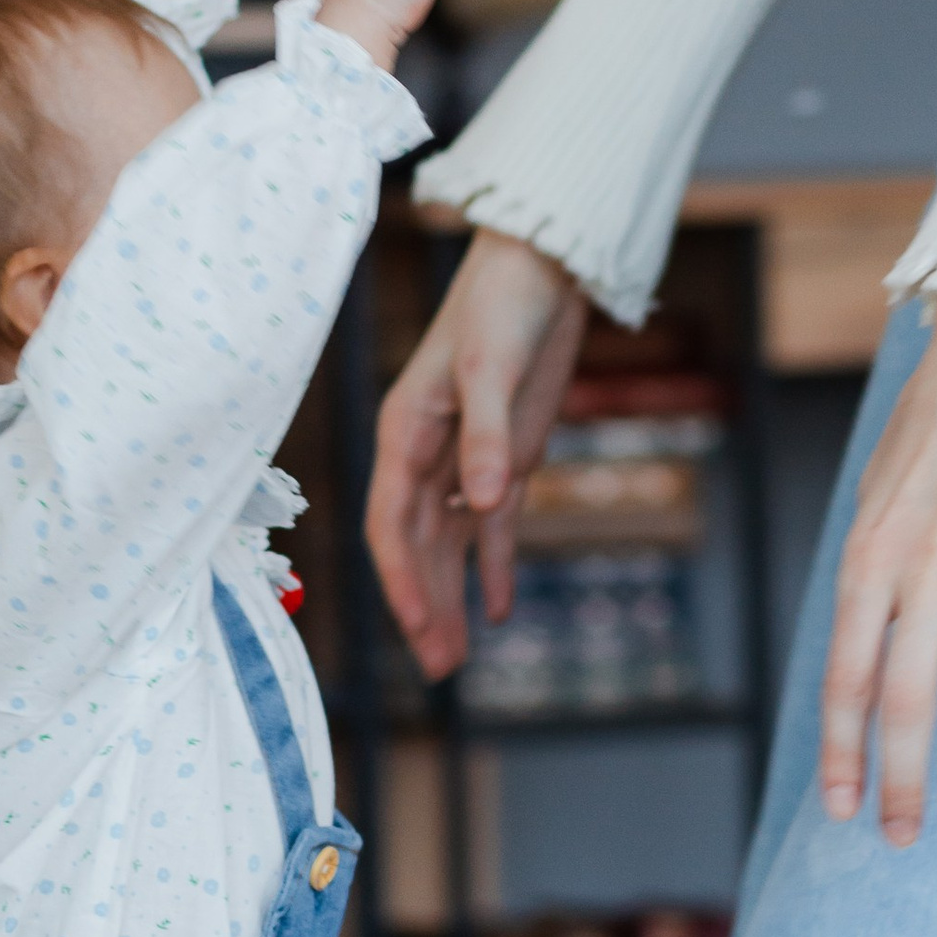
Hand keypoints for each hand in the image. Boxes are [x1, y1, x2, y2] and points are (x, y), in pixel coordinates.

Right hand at [367, 228, 591, 676]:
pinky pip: (492, 526)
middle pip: (416, 546)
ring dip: (451, 598)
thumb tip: (483, 502)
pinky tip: (500, 608)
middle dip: (424, 606)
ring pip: (449, 545)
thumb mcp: (493, 366)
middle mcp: (425, 453)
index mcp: (405, 432)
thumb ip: (485, 436)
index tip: (416, 625)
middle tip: (439, 670)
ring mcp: (465, 458)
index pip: (391, 521)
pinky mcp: (505, 457)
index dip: (401, 577)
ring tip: (457, 658)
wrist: (545, 266)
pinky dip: (495, 565)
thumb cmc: (504, 304)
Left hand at [821, 294, 936, 843]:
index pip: (843, 682)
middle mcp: (921, 578)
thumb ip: (870, 574)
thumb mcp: (872, 498)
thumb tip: (866, 646)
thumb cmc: (932, 424)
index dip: (840, 754)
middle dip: (899, 782)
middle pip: (904, 706)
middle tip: (900, 835)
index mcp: (867, 563)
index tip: (840, 807)